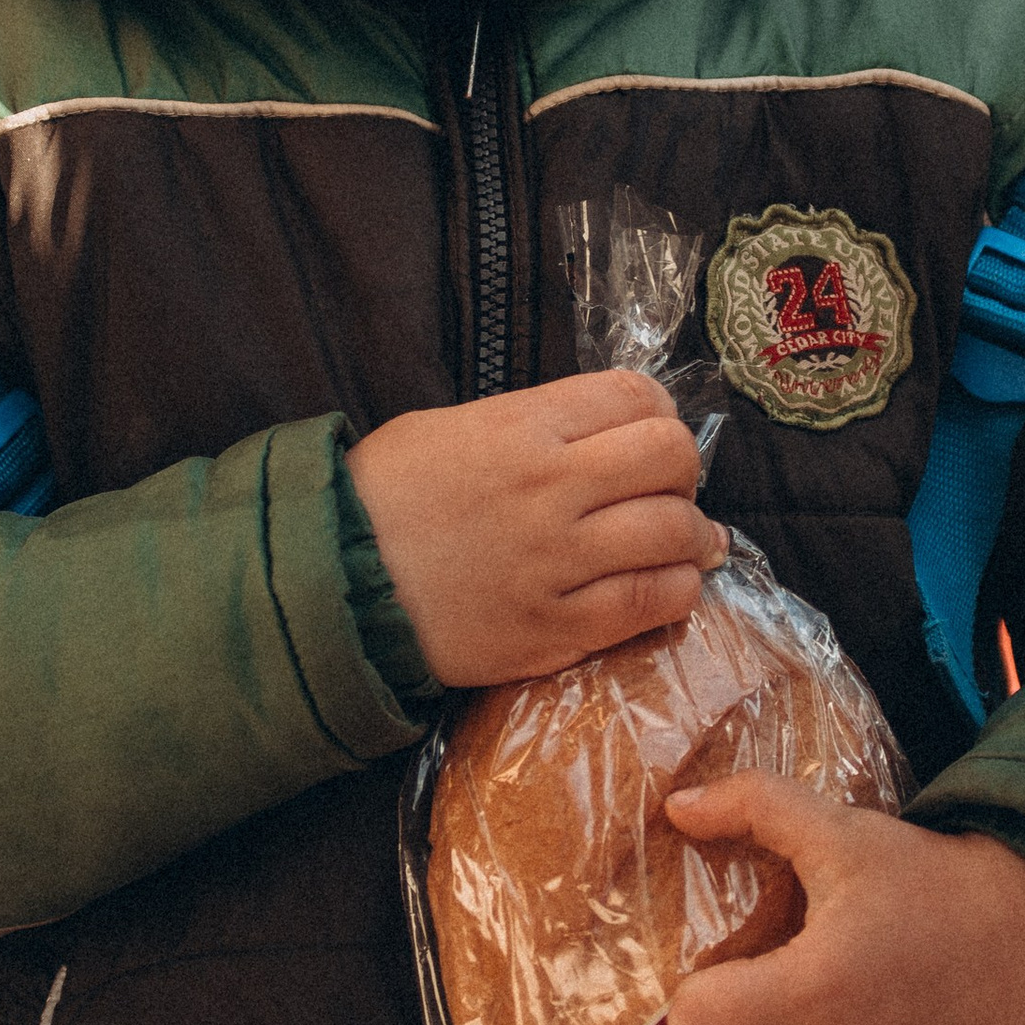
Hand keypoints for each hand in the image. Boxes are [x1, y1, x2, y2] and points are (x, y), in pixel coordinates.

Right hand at [348, 369, 723, 686]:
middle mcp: (550, 488)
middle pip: (670, 455)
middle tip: (670, 488)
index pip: (635, 395)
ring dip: (693, 534)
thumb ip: (532, 424)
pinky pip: (651, 604)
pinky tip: (670, 585)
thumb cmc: (384, 498)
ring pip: (674, 532)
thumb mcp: (449, 427)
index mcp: (521, 427)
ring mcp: (557, 563)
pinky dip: (677, 590)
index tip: (650, 431)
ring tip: (689, 542)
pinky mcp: (556, 629)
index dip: (658, 410)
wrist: (332, 589)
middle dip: (682, 469)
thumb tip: (603, 433)